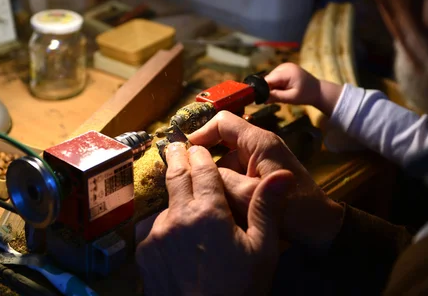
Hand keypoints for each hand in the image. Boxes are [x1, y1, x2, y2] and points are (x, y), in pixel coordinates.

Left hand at [136, 142, 292, 295]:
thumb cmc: (239, 290)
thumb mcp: (262, 251)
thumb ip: (267, 208)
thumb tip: (283, 175)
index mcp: (208, 212)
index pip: (201, 169)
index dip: (200, 155)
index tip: (198, 146)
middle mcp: (177, 216)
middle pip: (175, 176)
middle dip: (177, 158)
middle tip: (176, 146)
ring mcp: (156, 235)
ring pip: (164, 203)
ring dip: (172, 196)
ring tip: (180, 196)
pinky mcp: (144, 254)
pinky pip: (152, 228)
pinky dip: (163, 224)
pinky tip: (174, 233)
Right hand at [189, 111, 344, 250]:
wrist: (320, 227)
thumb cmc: (291, 210)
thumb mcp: (248, 196)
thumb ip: (219, 179)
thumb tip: (196, 169)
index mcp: (259, 142)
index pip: (222, 122)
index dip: (200, 133)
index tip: (182, 151)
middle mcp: (260, 145)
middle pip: (222, 140)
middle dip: (205, 158)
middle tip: (188, 176)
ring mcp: (261, 158)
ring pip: (227, 158)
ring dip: (216, 175)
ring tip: (207, 195)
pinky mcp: (262, 172)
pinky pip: (236, 171)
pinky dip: (226, 184)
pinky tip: (222, 202)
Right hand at [265, 63, 342, 115]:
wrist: (318, 90)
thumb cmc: (306, 95)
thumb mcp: (291, 98)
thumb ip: (276, 97)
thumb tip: (261, 98)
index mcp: (287, 72)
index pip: (268, 79)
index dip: (262, 88)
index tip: (259, 98)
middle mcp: (284, 66)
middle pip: (268, 78)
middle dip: (268, 89)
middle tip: (271, 100)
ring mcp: (285, 66)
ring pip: (271, 78)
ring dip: (272, 87)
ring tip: (282, 94)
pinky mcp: (285, 68)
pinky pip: (275, 77)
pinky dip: (276, 84)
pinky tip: (283, 89)